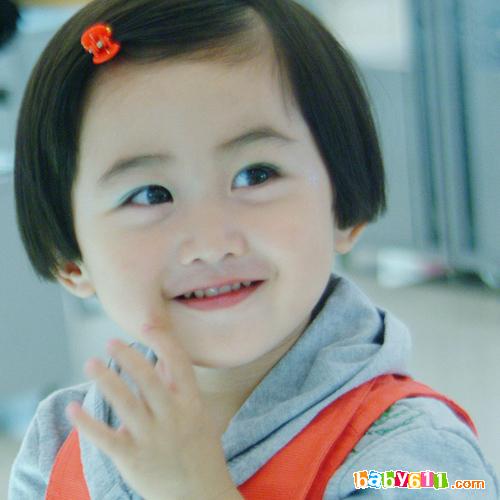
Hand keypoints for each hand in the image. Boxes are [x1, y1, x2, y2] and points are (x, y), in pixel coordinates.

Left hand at [65, 326, 241, 499]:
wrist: (200, 495)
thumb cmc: (199, 450)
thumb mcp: (197, 415)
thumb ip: (178, 387)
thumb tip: (161, 359)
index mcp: (190, 402)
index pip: (178, 363)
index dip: (162, 341)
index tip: (146, 325)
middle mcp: (173, 416)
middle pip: (149, 379)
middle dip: (129, 357)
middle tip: (110, 342)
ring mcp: (153, 438)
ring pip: (126, 404)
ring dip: (106, 380)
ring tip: (90, 362)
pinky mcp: (133, 459)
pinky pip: (107, 438)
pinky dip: (88, 424)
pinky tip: (72, 408)